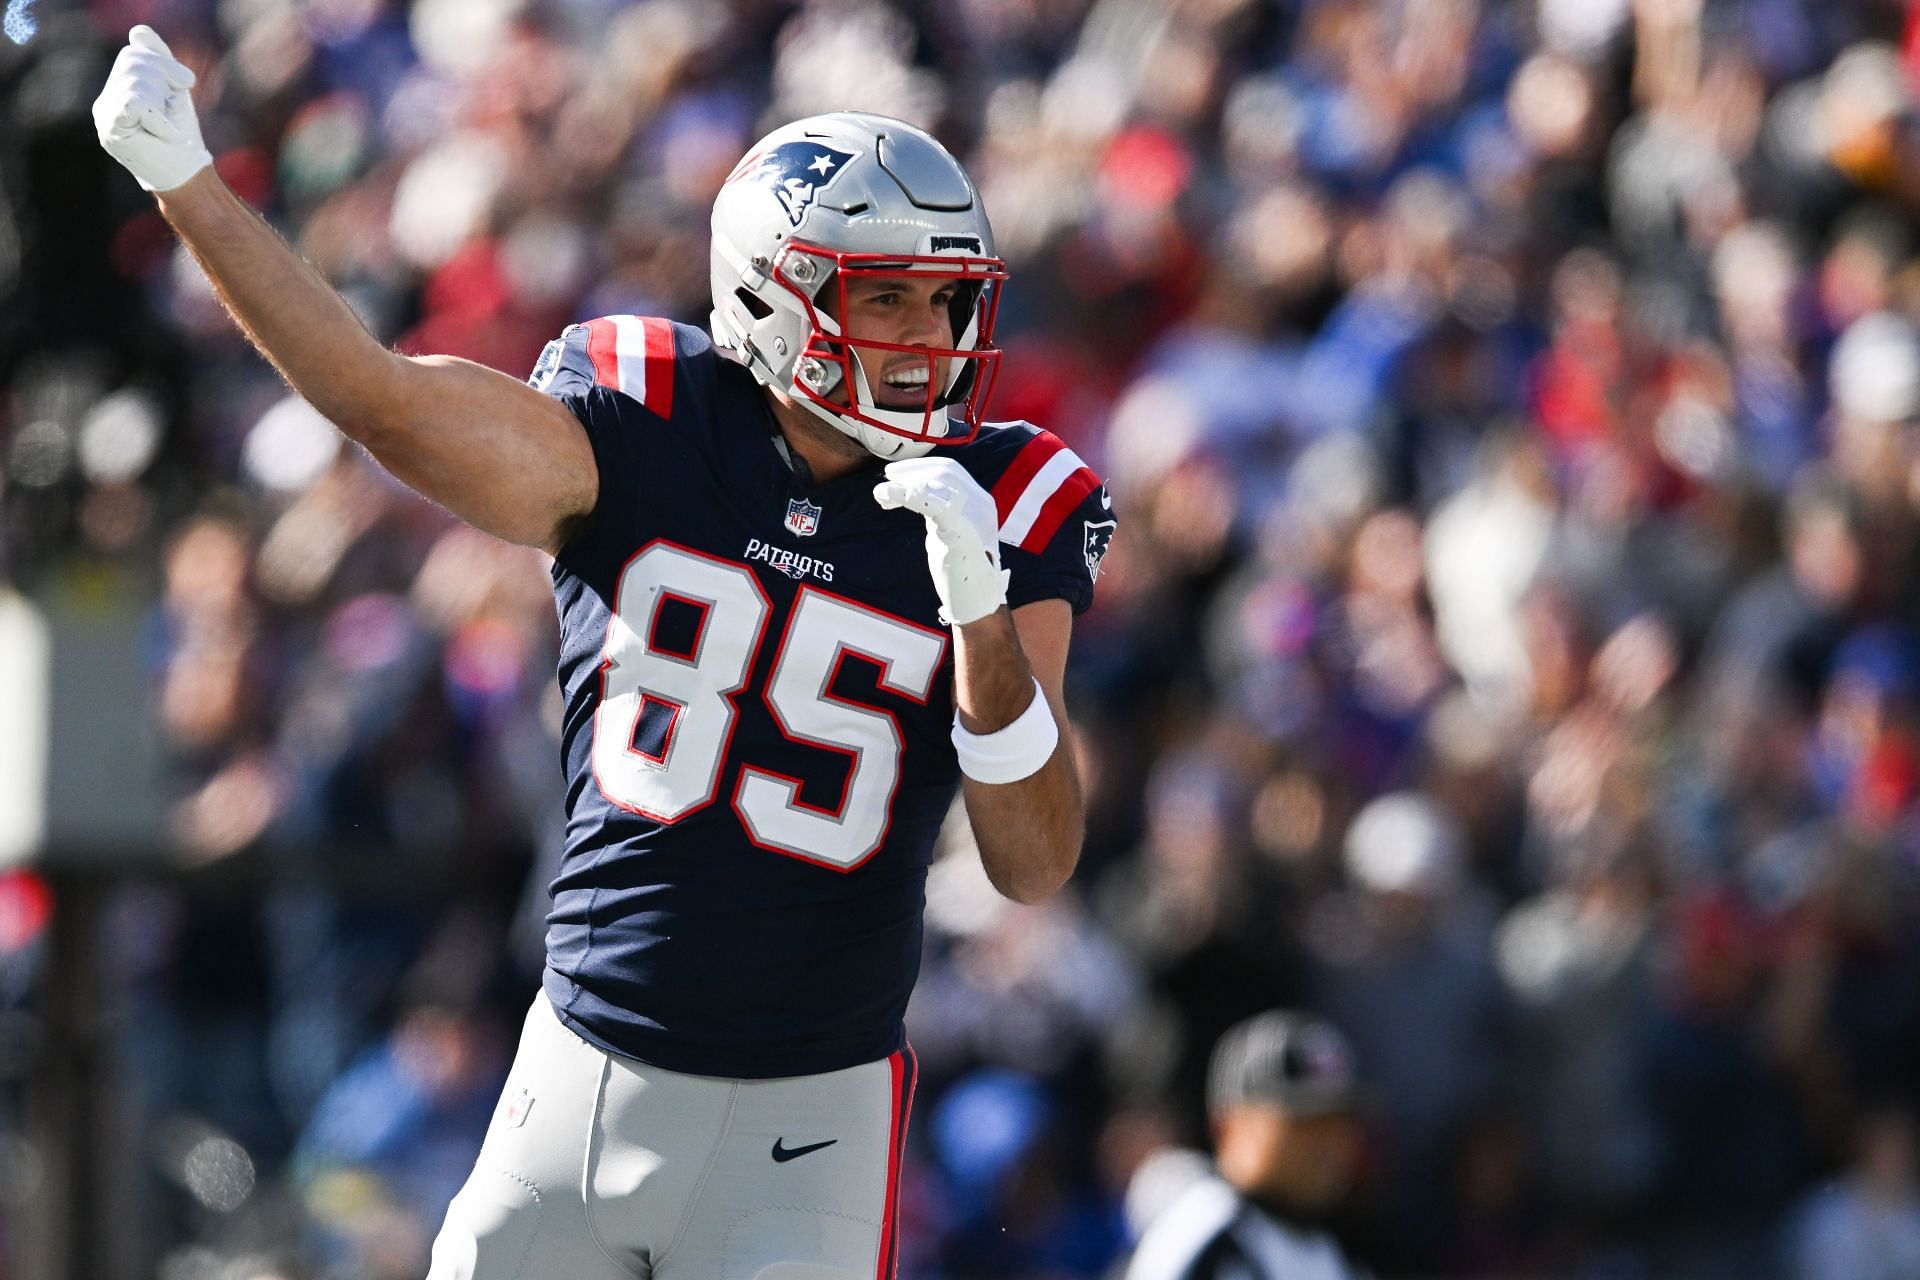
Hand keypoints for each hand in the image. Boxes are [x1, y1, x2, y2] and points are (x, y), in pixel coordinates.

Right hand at [93, 25, 211, 192]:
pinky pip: (135, 102)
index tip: (182, 87)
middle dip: (164, 81)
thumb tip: (138, 31)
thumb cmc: (182, 137)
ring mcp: (103, 115)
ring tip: (166, 127)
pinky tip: (163, 133)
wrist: (188, 175)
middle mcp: (105, 100)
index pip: (134, 53)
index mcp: (118, 88)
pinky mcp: (110, 130)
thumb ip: (157, 58)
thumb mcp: (173, 89)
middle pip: (132, 61)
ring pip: (136, 80)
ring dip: (163, 103)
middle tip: (172, 114)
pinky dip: (158, 117)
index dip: (164, 65)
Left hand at [873, 458, 1008, 626]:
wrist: (975, 600)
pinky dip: (908, 495)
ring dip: (905, 484)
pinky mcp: (961, 531)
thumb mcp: (947, 531)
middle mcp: (980, 504)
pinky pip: (933, 504)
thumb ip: (937, 511)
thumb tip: (912, 495)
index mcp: (979, 502)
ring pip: (937, 484)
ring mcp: (973, 517)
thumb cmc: (959, 570)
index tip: (896, 473)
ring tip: (882, 492)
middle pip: (945, 471)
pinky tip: (889, 495)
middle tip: (887, 477)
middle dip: (912, 470)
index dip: (922, 467)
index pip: (951, 471)